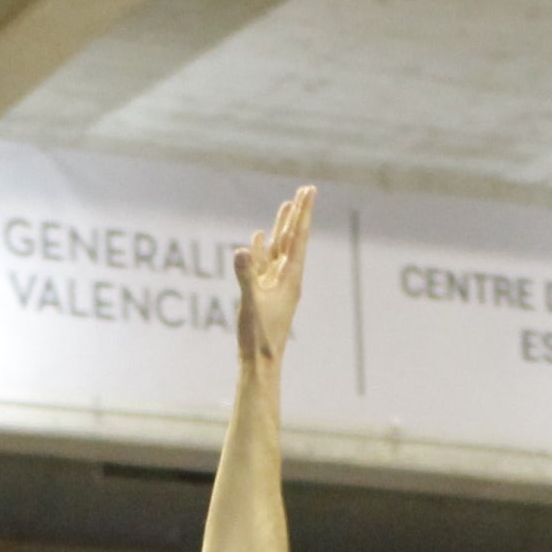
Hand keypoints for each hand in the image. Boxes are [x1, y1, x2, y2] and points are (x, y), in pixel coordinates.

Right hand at [232, 185, 313, 368]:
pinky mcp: (263, 292)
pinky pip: (263, 263)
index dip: (303, 213)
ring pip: (280, 248)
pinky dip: (261, 248)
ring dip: (282, 226)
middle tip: (306, 190)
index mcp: (290, 278)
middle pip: (293, 238)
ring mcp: (275, 284)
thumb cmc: (259, 336)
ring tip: (287, 205)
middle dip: (298, 214)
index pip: (297, 238)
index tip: (309, 191)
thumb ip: (246, 276)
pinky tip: (258, 236)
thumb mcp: (251, 303)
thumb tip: (241, 249)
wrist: (260, 362)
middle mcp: (286, 277)